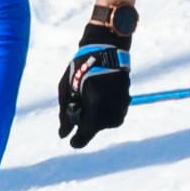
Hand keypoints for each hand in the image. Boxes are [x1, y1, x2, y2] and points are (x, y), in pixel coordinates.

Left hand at [55, 5, 136, 147]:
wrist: (106, 47)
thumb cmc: (81, 66)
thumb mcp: (67, 88)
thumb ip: (65, 113)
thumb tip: (63, 135)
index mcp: (96, 103)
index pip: (88, 131)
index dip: (78, 140)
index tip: (71, 143)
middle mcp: (112, 106)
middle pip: (97, 128)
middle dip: (87, 122)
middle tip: (79, 104)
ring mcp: (122, 103)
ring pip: (107, 123)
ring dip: (97, 117)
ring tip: (90, 98)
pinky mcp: (127, 99)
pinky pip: (115, 115)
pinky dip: (105, 111)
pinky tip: (99, 96)